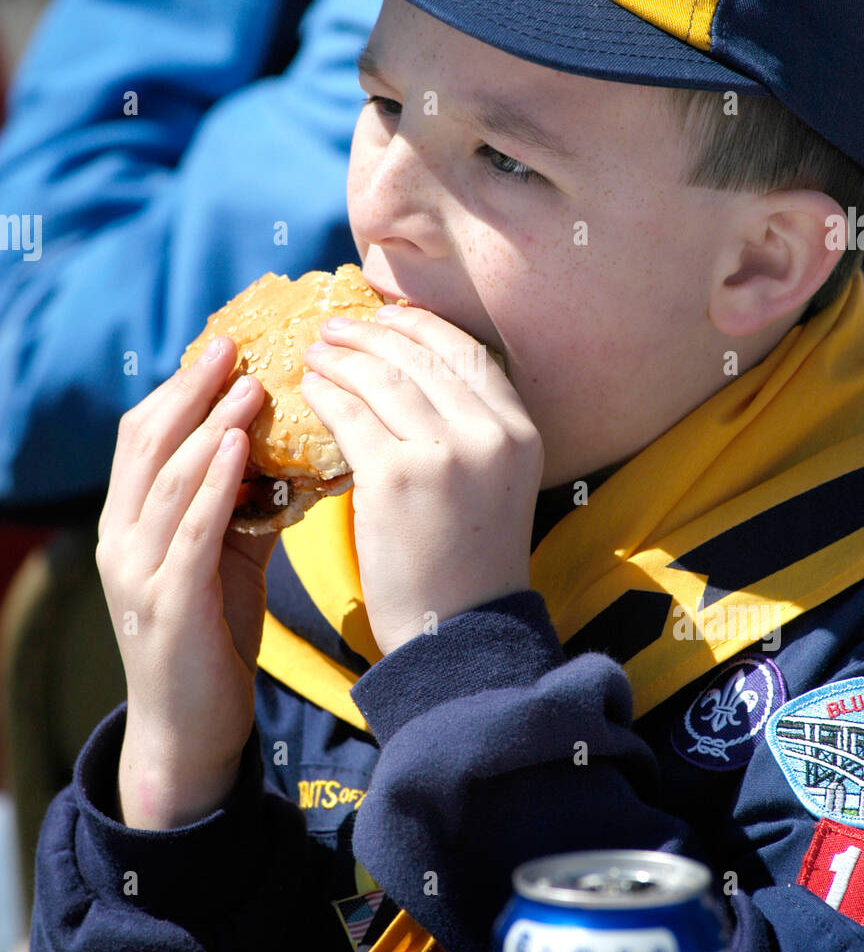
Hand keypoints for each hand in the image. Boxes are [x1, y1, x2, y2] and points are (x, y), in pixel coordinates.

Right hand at [96, 338, 277, 827]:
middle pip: (149, 443)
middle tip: (232, 344)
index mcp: (130, 521)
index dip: (179, 387)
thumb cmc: (209, 635)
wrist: (187, 729)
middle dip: (190, 389)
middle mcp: (122, 538)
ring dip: (208, 425)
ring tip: (247, 384)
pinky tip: (239, 448)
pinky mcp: (168, 604)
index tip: (223, 345)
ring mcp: (139, 571)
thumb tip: (290, 451)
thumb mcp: (224, 558)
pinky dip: (214, 484)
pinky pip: (189, 531)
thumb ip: (241, 506)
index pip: (143, 435)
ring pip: (168, 479)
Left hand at [300, 304, 543, 653]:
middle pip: (420, 356)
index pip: (466, 351)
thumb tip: (411, 370)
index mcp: (521, 431)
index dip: (420, 326)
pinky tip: (309, 389)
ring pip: (380, 380)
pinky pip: (349, 416)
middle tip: (335, 327)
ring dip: (340, 358)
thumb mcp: (496, 483)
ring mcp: (444, 454)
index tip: (385, 317)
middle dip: (371, 334)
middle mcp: (489, 434)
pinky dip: (324, 395)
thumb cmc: (467, 562)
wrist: (457, 635)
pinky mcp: (395, 479)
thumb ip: (469, 428)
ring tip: (314, 352)